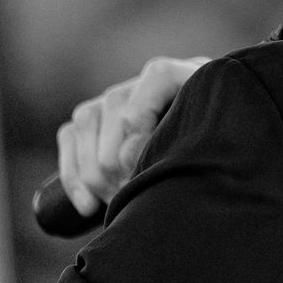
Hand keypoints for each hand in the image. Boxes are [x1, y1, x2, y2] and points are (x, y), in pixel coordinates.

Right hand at [55, 57, 210, 216]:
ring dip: (99, 176)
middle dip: (123, 168)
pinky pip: (68, 138)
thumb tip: (133, 158)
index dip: (144, 134)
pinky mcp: (89, 117)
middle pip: (116, 117)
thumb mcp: (214, 139)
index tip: (152, 169)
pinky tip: (88, 207)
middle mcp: (139, 81)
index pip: (154, 82)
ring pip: (86, 127)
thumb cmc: (212, 145)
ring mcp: (110, 98)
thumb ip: (189, 140)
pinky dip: (74, 176)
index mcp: (178, 75)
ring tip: (121, 202)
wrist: (201, 147)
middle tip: (140, 198)